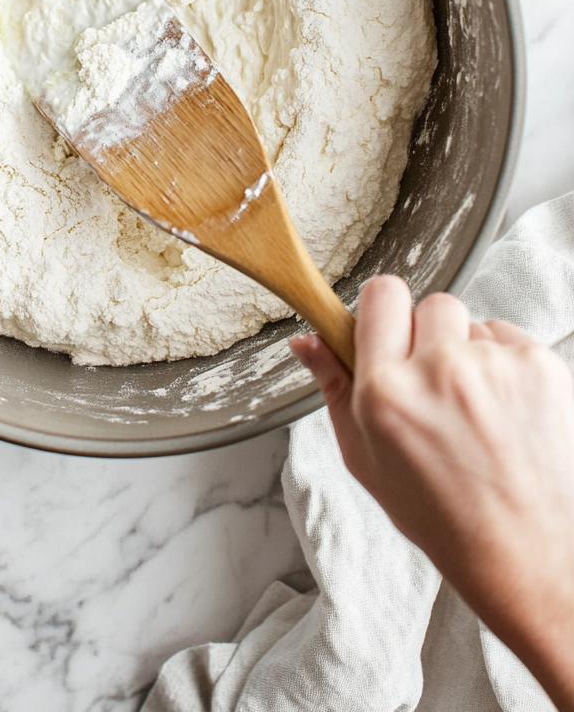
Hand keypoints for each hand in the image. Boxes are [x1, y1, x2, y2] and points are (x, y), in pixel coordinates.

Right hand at [291, 277, 573, 710]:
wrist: (526, 555)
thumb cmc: (444, 515)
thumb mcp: (366, 460)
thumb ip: (334, 389)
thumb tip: (308, 340)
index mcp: (386, 392)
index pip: (381, 295)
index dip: (383, 313)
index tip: (387, 330)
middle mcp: (440, 371)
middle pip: (430, 304)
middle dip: (429, 337)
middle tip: (436, 387)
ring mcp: (495, 366)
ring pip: (472, 325)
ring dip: (470, 354)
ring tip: (475, 412)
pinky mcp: (542, 367)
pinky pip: (511, 340)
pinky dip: (507, 367)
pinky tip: (505, 413)